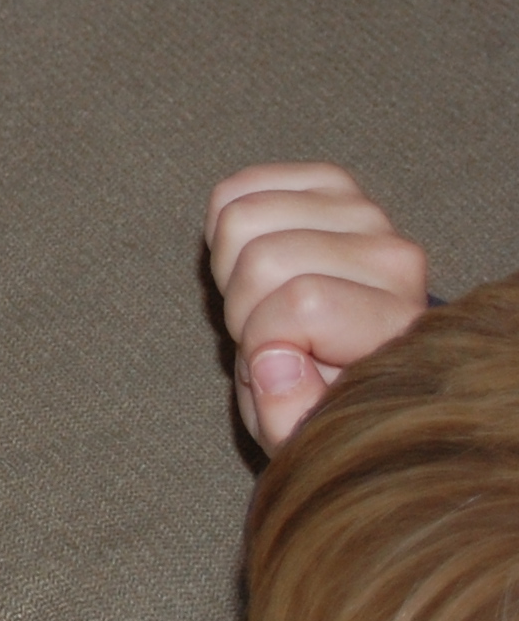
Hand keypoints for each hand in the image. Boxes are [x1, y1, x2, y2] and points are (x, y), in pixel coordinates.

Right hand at [206, 162, 429, 450]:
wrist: (351, 358)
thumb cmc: (323, 399)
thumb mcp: (301, 436)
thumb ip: (286, 416)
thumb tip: (271, 358)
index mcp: (400, 328)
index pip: (305, 301)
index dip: (261, 339)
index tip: (275, 367)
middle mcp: (396, 260)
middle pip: (263, 257)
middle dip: (240, 305)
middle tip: (262, 333)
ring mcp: (365, 214)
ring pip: (242, 217)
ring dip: (229, 267)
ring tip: (259, 299)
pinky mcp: (331, 184)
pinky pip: (237, 188)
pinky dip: (222, 225)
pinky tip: (251, 258)